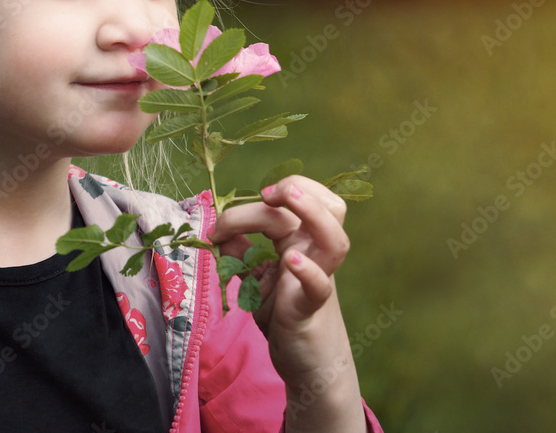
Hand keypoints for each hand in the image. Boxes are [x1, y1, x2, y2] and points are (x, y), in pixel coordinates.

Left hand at [211, 175, 364, 429]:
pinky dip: (309, 271)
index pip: (308, 201)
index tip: (255, 196)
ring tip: (284, 198)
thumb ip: (242, 254)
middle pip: (328, 209)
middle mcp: (316, 255)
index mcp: (304, 242)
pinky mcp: (310, 309)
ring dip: (312, 214)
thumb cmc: (284, 315)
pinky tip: (292, 261)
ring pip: (335, 241)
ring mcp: (319, 280)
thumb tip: (220, 234)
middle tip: (265, 194)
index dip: (287, 189)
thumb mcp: (258, 279)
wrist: (307, 365)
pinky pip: (318, 287)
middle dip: (299, 190)